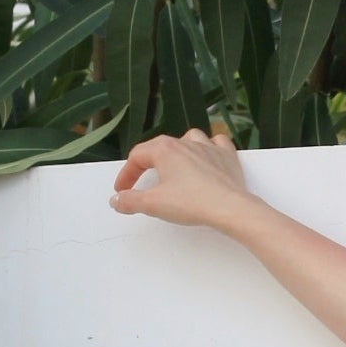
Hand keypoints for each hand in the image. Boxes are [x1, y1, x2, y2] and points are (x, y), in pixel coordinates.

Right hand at [109, 125, 255, 228]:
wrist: (229, 207)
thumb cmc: (192, 203)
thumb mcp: (154, 204)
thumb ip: (130, 201)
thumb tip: (116, 200)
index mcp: (164, 150)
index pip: (137, 157)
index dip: (126, 174)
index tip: (122, 190)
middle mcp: (185, 142)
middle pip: (159, 147)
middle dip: (147, 164)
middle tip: (141, 181)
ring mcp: (208, 147)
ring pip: (188, 139)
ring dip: (178, 150)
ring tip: (174, 164)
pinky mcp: (226, 156)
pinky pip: (216, 143)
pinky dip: (209, 147)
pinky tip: (207, 155)